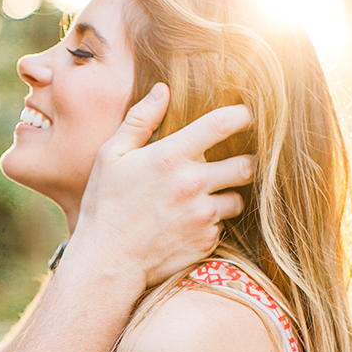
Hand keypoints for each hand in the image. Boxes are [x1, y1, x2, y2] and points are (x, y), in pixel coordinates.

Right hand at [73, 87, 253, 288]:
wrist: (107, 261)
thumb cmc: (104, 205)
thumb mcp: (111, 156)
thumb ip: (139, 120)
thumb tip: (162, 90)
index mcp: (170, 157)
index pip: (222, 124)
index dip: (242, 115)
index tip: (246, 116)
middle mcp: (193, 185)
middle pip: (247, 165)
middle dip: (245, 161)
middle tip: (233, 163)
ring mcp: (202, 216)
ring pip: (238, 199)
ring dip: (227, 196)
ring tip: (203, 199)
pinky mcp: (206, 241)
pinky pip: (222, 227)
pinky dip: (211, 224)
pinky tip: (187, 225)